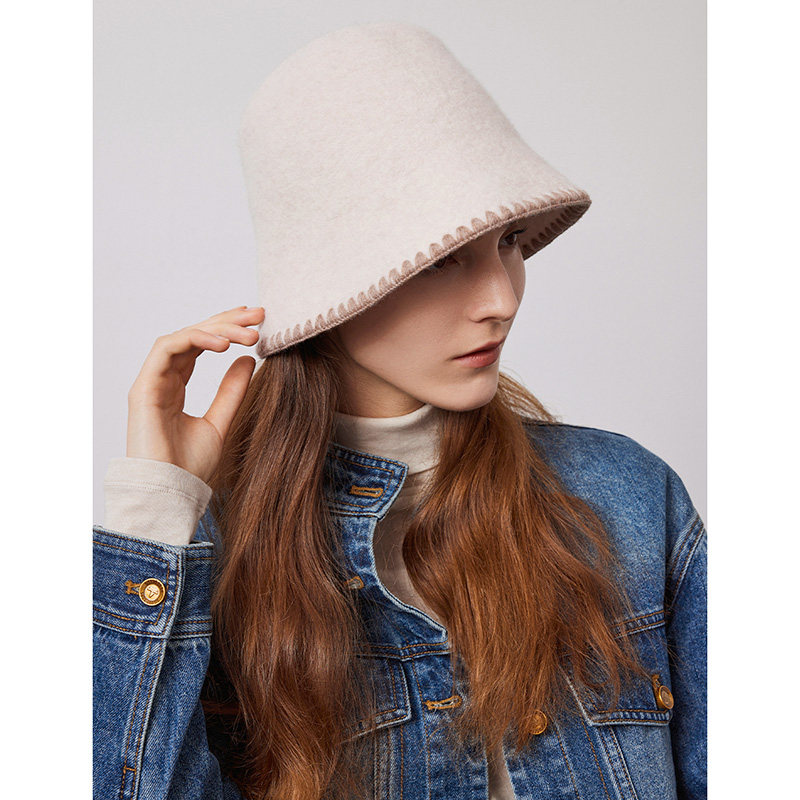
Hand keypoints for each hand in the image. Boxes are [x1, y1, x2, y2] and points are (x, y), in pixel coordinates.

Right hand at [126, 305, 264, 482]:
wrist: (170, 494)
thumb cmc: (190, 468)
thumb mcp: (221, 422)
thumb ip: (232, 391)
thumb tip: (249, 360)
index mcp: (176, 387)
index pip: (201, 346)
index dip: (227, 330)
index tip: (258, 323)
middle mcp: (162, 380)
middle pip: (193, 336)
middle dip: (226, 321)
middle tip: (259, 315)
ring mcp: (150, 382)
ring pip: (182, 337)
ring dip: (217, 329)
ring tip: (249, 333)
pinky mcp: (143, 387)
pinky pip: (167, 349)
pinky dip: (195, 340)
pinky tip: (224, 344)